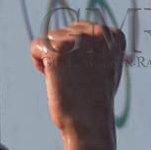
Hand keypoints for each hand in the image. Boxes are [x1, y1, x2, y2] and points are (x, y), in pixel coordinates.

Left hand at [30, 22, 124, 136]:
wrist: (90, 123)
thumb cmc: (95, 102)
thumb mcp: (106, 67)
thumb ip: (97, 46)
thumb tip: (78, 25)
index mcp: (114, 36)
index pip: (80, 30)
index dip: (75, 53)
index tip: (84, 72)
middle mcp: (98, 33)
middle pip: (64, 31)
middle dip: (62, 54)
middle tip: (74, 79)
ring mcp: (78, 41)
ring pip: (49, 38)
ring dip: (51, 59)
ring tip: (65, 79)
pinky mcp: (58, 51)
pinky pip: (36, 45)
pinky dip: (37, 61)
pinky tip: (49, 75)